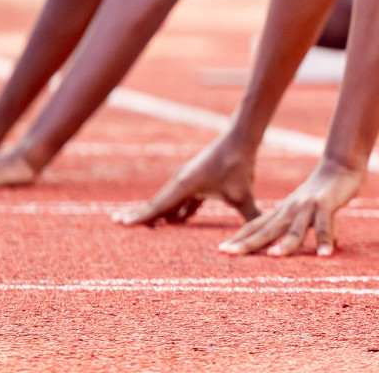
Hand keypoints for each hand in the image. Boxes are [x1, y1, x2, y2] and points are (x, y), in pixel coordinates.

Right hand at [114, 133, 260, 226]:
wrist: (240, 139)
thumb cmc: (239, 166)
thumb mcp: (243, 195)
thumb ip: (250, 217)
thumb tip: (260, 240)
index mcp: (184, 186)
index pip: (157, 206)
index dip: (139, 216)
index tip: (119, 223)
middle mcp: (180, 182)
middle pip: (156, 204)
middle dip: (140, 216)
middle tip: (118, 223)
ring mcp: (187, 180)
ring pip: (167, 201)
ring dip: (157, 214)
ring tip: (144, 228)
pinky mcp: (195, 180)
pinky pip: (180, 199)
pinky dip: (174, 210)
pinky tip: (174, 221)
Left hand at [218, 158, 363, 256]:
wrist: (340, 166)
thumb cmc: (321, 192)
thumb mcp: (300, 209)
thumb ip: (295, 228)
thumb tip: (290, 248)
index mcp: (282, 212)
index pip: (255, 226)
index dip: (239, 239)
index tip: (221, 251)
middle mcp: (290, 210)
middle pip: (266, 230)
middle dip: (248, 243)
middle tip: (227, 254)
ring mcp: (307, 207)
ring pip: (295, 229)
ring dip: (286, 244)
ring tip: (273, 257)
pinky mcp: (325, 204)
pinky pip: (324, 226)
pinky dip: (325, 240)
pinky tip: (324, 255)